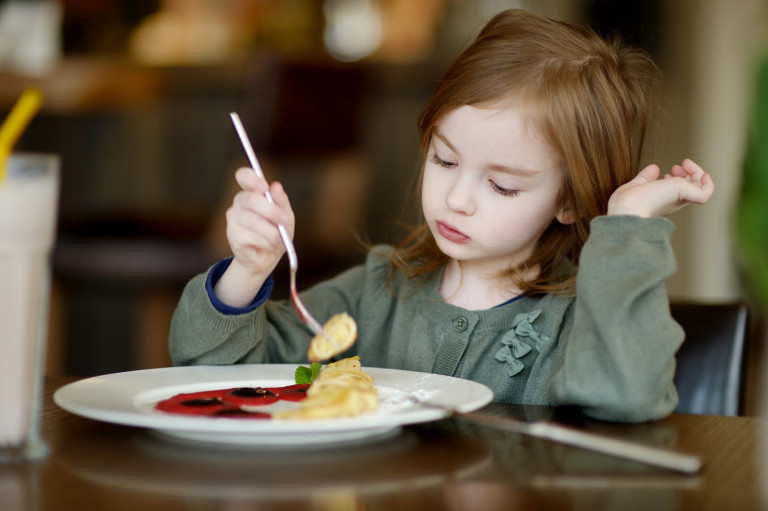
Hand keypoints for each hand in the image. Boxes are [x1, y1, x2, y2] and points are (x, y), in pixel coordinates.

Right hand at [214, 167, 294, 306]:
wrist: (268, 257)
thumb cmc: (277, 231)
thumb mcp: (286, 215)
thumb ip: (281, 201)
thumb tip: (276, 186)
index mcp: (252, 191)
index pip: (243, 176)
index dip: (251, 179)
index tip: (264, 187)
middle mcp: (240, 201)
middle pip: (250, 199)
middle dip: (271, 211)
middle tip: (284, 221)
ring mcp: (233, 217)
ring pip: (252, 220)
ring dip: (271, 231)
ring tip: (280, 240)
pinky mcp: (232, 234)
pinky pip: (250, 236)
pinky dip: (265, 242)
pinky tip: (270, 246)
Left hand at [607, 159, 714, 217]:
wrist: (628, 210)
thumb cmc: (627, 202)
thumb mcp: (638, 184)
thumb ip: (646, 177)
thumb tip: (654, 168)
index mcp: (664, 200)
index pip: (680, 190)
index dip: (681, 177)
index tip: (672, 168)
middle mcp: (674, 202)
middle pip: (691, 187)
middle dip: (689, 173)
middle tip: (678, 166)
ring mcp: (680, 199)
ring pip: (700, 188)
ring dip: (696, 173)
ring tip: (684, 164)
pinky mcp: (685, 197)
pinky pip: (706, 193)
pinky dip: (709, 184)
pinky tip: (703, 175)